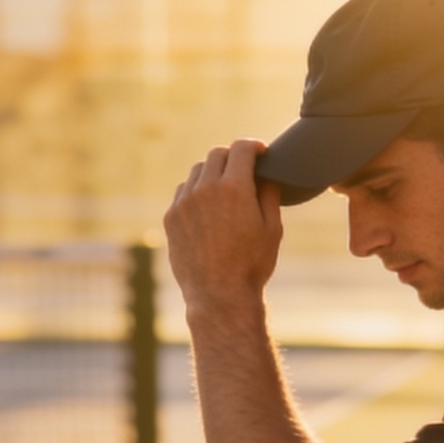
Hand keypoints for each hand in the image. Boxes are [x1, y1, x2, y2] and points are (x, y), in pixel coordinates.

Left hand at [163, 140, 283, 318]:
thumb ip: (269, 194)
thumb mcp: (272, 228)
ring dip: (213, 173)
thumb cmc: (251, 265)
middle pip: (217, 154)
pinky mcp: (171, 218)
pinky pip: (183, 192)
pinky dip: (196, 191)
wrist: (219, 296)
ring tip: (224, 187)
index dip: (254, 146)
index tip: (260, 152)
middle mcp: (205, 190)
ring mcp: (184, 203)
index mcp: (234, 188)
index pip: (241, 148)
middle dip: (233, 156)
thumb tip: (265, 175)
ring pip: (197, 171)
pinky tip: (207, 206)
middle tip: (243, 167)